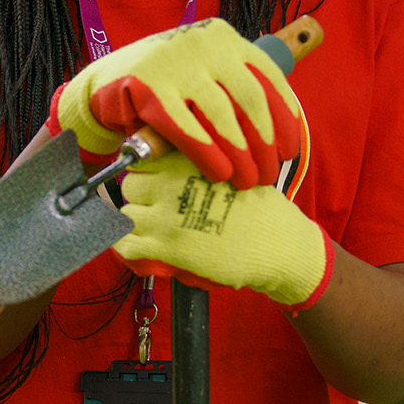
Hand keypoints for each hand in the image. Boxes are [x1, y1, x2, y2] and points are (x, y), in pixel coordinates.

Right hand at [50, 19, 301, 187]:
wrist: (106, 82)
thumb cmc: (167, 87)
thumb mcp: (206, 78)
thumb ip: (236, 95)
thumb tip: (279, 138)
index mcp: (225, 39)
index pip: (268, 78)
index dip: (284, 118)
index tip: (289, 151)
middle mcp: (205, 43)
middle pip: (249, 99)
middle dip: (263, 143)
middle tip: (267, 176)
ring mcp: (175, 61)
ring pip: (220, 114)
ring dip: (239, 154)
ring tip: (246, 182)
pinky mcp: (147, 85)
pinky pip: (185, 125)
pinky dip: (206, 153)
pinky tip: (219, 174)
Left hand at [112, 153, 332, 308]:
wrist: (278, 243)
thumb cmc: (259, 206)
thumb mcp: (233, 164)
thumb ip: (198, 161)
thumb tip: (163, 158)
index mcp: (188, 159)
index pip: (143, 155)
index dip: (148, 168)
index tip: (155, 178)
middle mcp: (172, 183)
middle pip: (131, 184)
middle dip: (141, 195)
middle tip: (158, 206)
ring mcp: (166, 216)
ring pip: (125, 213)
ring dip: (136, 221)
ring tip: (154, 228)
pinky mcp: (167, 248)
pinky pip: (126, 245)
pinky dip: (127, 247)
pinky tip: (140, 248)